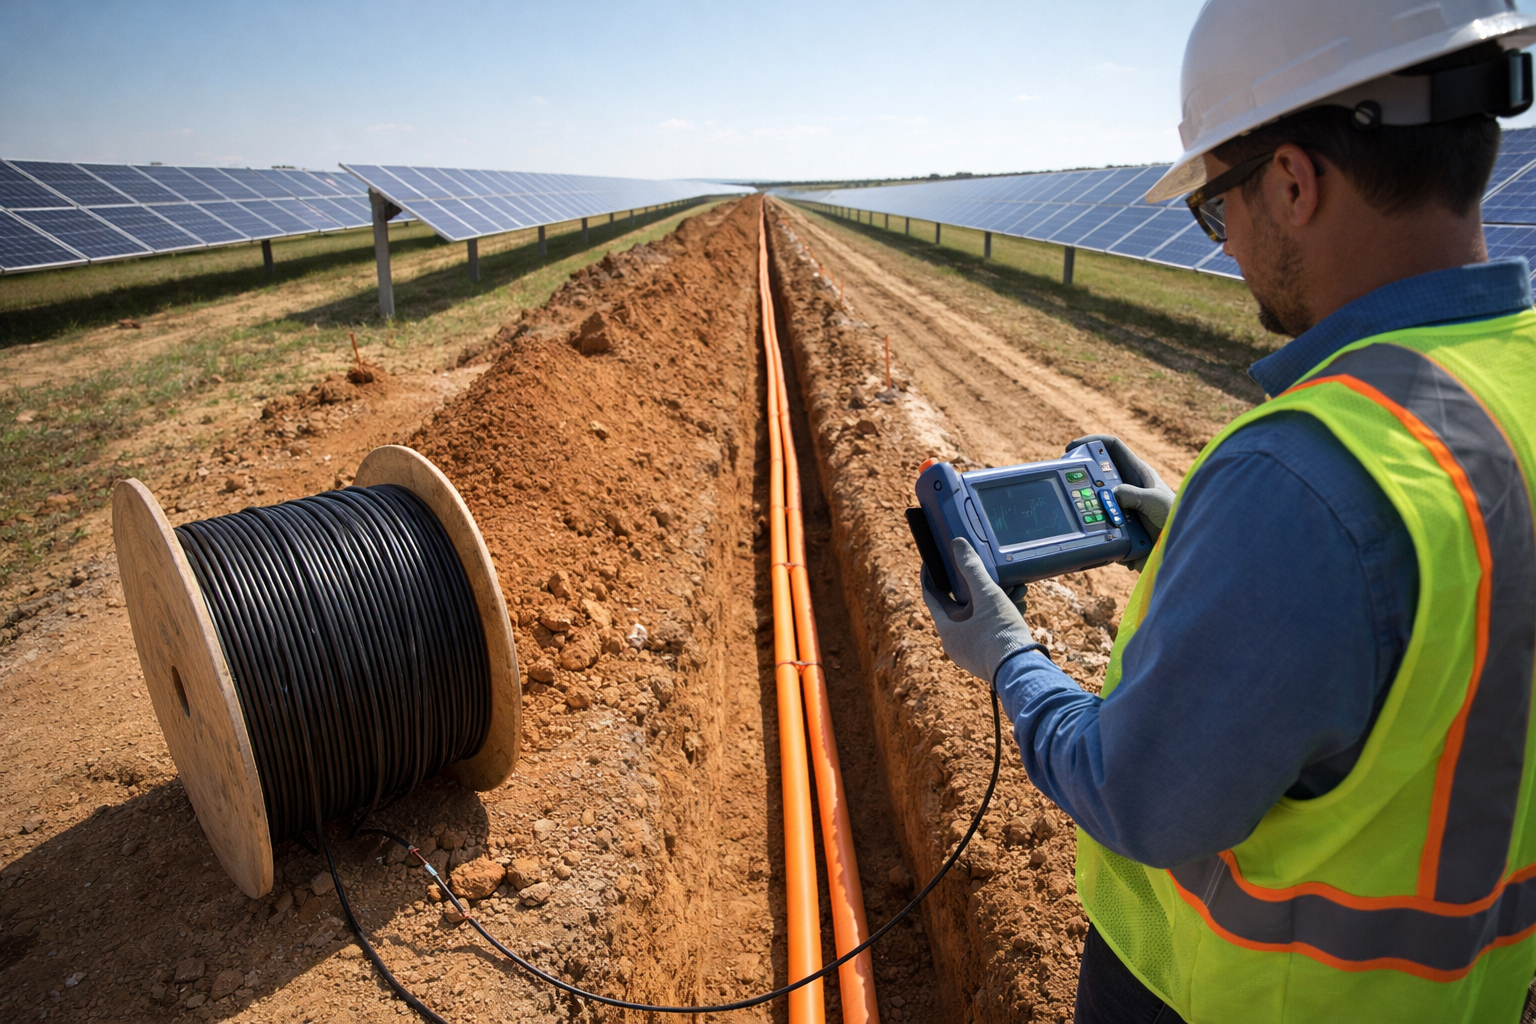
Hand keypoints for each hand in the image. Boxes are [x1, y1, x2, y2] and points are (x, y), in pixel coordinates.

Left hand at [921, 538, 1038, 682]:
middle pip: (960, 605)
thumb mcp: (987, 595)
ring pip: (979, 616)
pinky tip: (1018, 604)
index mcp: (946, 627)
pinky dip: (1001, 615)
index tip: (934, 560)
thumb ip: (972, 568)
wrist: (1022, 671)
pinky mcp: (987, 657)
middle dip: (977, 585)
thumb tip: (957, 544)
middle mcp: (954, 642)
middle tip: (987, 570)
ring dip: (995, 599)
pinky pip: (989, 629)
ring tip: (1015, 587)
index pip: (931, 595)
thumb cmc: (1000, 633)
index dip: (931, 575)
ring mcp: (970, 652)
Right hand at [1067, 434, 1175, 553]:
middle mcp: (1126, 487)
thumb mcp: (1155, 501)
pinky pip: (1097, 523)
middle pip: (1097, 472)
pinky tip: (1084, 532)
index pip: (1112, 447)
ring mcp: (1120, 506)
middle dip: (1081, 473)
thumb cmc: (1176, 518)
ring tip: (1074, 508)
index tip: (1073, 447)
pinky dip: (1091, 527)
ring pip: (1094, 500)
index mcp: (1137, 473)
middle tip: (1065, 478)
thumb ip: (1133, 495)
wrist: (1177, 547)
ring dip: (1085, 504)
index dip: (1093, 441)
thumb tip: (1109, 496)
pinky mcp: (1116, 526)